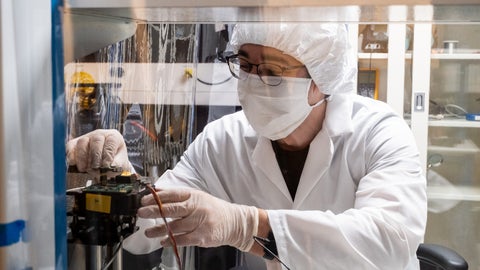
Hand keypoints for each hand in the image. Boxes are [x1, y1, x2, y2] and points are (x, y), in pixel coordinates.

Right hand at [66, 129, 130, 178]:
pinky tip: (74, 164)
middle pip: (96, 140)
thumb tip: (108, 168)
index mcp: (114, 137)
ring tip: (85, 169)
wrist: (107, 164)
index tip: (106, 166)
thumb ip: (117, 165)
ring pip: (82, 142)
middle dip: (95, 156)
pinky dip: (71, 155)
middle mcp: (100, 134)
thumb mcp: (121, 164)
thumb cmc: (115, 162)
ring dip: (83, 157)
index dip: (108, 154)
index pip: (111, 141)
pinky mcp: (76, 142)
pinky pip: (71, 146)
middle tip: (95, 168)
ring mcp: (87, 137)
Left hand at [137, 189, 258, 251]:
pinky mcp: (202, 236)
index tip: (144, 200)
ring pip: (174, 226)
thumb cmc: (214, 210)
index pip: (172, 194)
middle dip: (154, 211)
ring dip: (159, 229)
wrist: (234, 222)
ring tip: (148, 231)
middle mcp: (196, 208)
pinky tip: (163, 241)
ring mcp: (199, 222)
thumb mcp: (198, 197)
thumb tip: (159, 193)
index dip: (157, 197)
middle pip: (171, 209)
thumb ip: (180, 197)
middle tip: (141, 213)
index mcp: (194, 196)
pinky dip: (171, 241)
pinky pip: (183, 239)